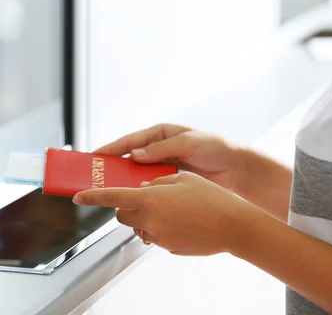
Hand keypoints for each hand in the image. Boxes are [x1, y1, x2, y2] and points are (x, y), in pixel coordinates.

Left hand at [72, 172, 254, 255]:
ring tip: (171, 210)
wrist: (234, 226)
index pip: (112, 197)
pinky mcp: (169, 248)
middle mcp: (149, 220)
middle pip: (122, 215)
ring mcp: (159, 237)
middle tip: (144, 198)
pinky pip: (157, 236)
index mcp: (150, 198)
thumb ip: (158, 181)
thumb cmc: (211, 198)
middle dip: (126, 207)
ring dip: (145, 218)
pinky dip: (162, 228)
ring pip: (139, 227)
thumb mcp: (182, 179)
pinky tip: (182, 222)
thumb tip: (146, 187)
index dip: (92, 197)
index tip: (77, 197)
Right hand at [94, 123, 243, 192]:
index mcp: (160, 133)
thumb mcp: (188, 143)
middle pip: (130, 157)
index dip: (111, 148)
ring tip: (109, 189)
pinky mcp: (170, 179)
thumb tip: (135, 154)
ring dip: (125, 180)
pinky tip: (132, 197)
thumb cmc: (214, 148)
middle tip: (95, 175)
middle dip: (113, 166)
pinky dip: (140, 189)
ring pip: (138, 172)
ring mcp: (164, 164)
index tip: (95, 155)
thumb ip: (161, 149)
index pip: (130, 140)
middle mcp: (159, 148)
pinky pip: (150, 183)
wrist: (236, 168)